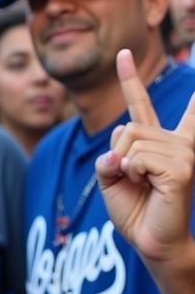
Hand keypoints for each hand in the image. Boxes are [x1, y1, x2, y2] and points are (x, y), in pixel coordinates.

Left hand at [95, 49, 194, 263]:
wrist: (151, 240)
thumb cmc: (134, 210)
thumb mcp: (111, 178)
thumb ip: (110, 154)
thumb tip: (119, 146)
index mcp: (159, 141)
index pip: (143, 104)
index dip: (130, 78)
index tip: (123, 53)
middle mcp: (177, 142)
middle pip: (127, 129)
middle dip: (118, 156)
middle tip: (133, 180)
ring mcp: (184, 152)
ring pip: (131, 141)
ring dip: (126, 168)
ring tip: (142, 185)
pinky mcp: (182, 167)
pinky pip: (138, 158)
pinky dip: (133, 174)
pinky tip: (148, 187)